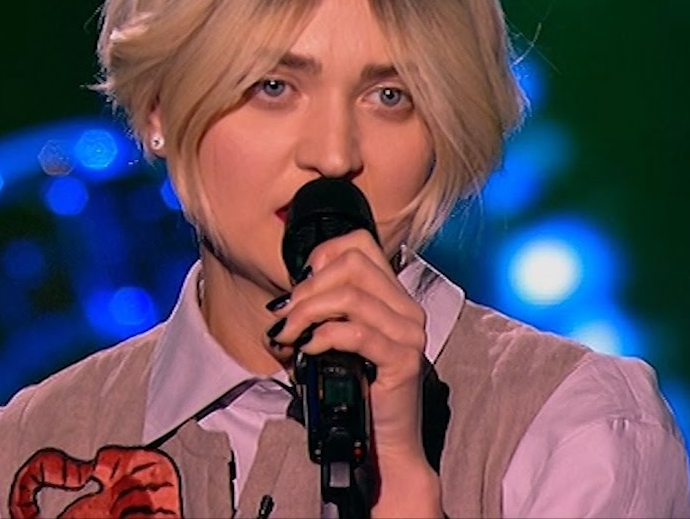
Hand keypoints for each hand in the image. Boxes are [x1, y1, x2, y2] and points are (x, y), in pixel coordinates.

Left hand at [266, 230, 440, 515]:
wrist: (384, 445)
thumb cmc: (356, 393)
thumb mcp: (333, 344)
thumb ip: (315, 316)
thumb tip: (279, 306)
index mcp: (394, 297)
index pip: (361, 244)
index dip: (323, 255)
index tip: (298, 287)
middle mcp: (407, 309)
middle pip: (352, 265)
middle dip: (308, 287)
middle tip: (286, 317)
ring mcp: (409, 333)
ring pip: (351, 296)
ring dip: (308, 312)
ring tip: (288, 334)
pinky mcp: (403, 360)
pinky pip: (357, 333)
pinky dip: (325, 336)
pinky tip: (308, 349)